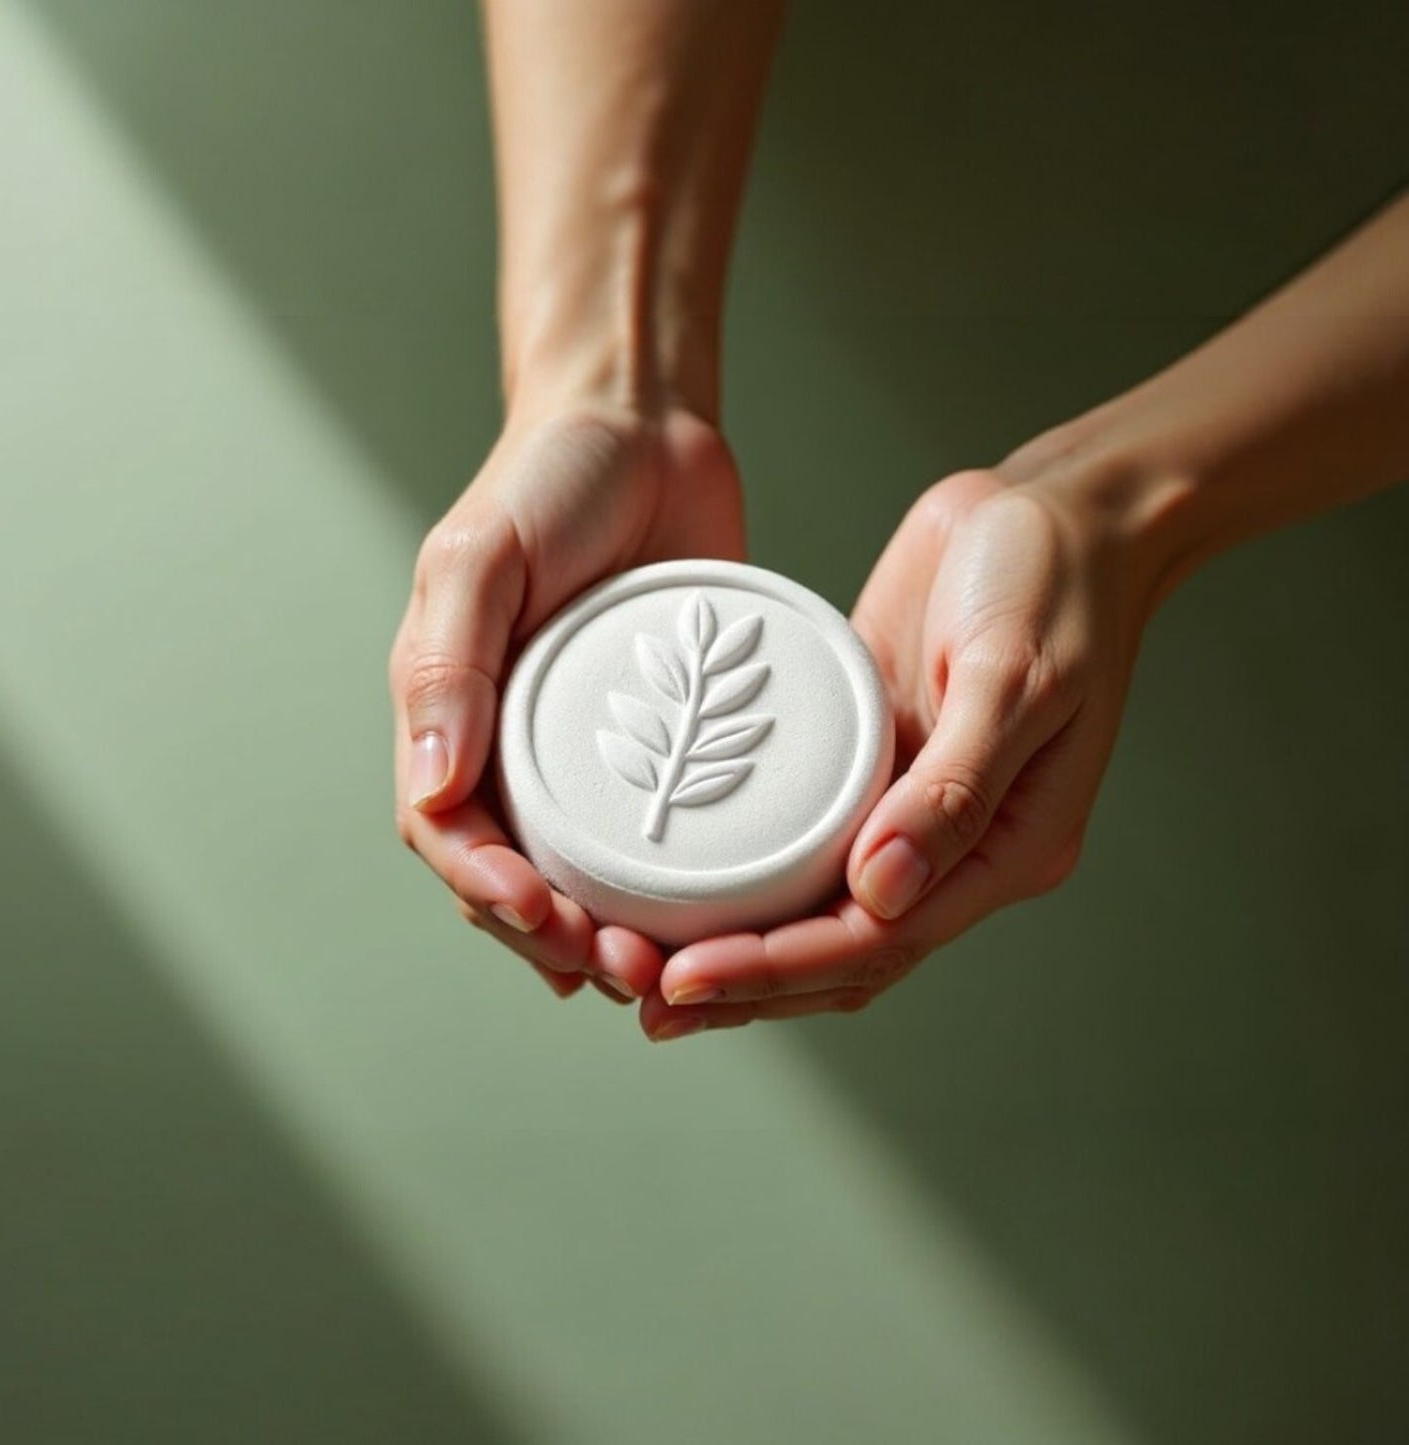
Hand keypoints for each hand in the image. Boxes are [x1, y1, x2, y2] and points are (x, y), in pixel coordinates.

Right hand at [390, 404, 744, 1002]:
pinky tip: (702, 929)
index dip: (486, 891)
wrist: (644, 426)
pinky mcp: (659, 743)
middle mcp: (511, 742)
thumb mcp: (479, 556)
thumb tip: (434, 787)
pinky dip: (666, 890)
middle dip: (555, 938)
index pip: (448, 832)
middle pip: (513, 875)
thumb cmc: (548, 477)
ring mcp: (587, 750)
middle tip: (623, 970)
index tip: (543, 922)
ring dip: (610, 934)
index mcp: (450, 710)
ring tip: (663, 974)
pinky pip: (655, 832)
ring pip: (581, 874)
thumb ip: (447, 662)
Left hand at [644, 465, 1155, 1038]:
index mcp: (1007, 848)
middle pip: (839, 949)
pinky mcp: (870, 760)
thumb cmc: (1054, 581)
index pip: (879, 941)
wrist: (1055, 508)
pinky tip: (682, 876)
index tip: (690, 980)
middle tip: (643, 996)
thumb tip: (880, 893)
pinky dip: (748, 870)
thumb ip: (955, 790)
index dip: (780, 970)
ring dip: (737, 943)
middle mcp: (953, 846)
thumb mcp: (1015, 677)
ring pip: (815, 907)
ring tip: (640, 964)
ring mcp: (907, 807)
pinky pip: (803, 835)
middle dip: (743, 982)